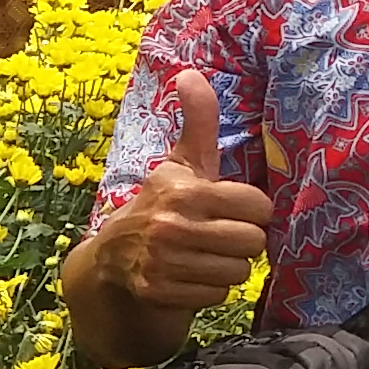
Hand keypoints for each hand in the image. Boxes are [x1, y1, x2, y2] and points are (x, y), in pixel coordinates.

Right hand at [67, 71, 274, 367]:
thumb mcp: (180, 164)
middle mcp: (172, 225)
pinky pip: (217, 296)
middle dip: (242, 243)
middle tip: (221, 238)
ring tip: (206, 258)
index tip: (231, 211)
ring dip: (226, 269)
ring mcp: (163, 261)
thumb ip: (197, 120)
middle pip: (253, 242)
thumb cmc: (162, 206)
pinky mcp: (159, 291)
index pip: (258, 206)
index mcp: (184, 189)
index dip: (251, 211)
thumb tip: (191, 72)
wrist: (110, 262)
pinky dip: (208, 291)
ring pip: (238, 272)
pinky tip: (191, 278)